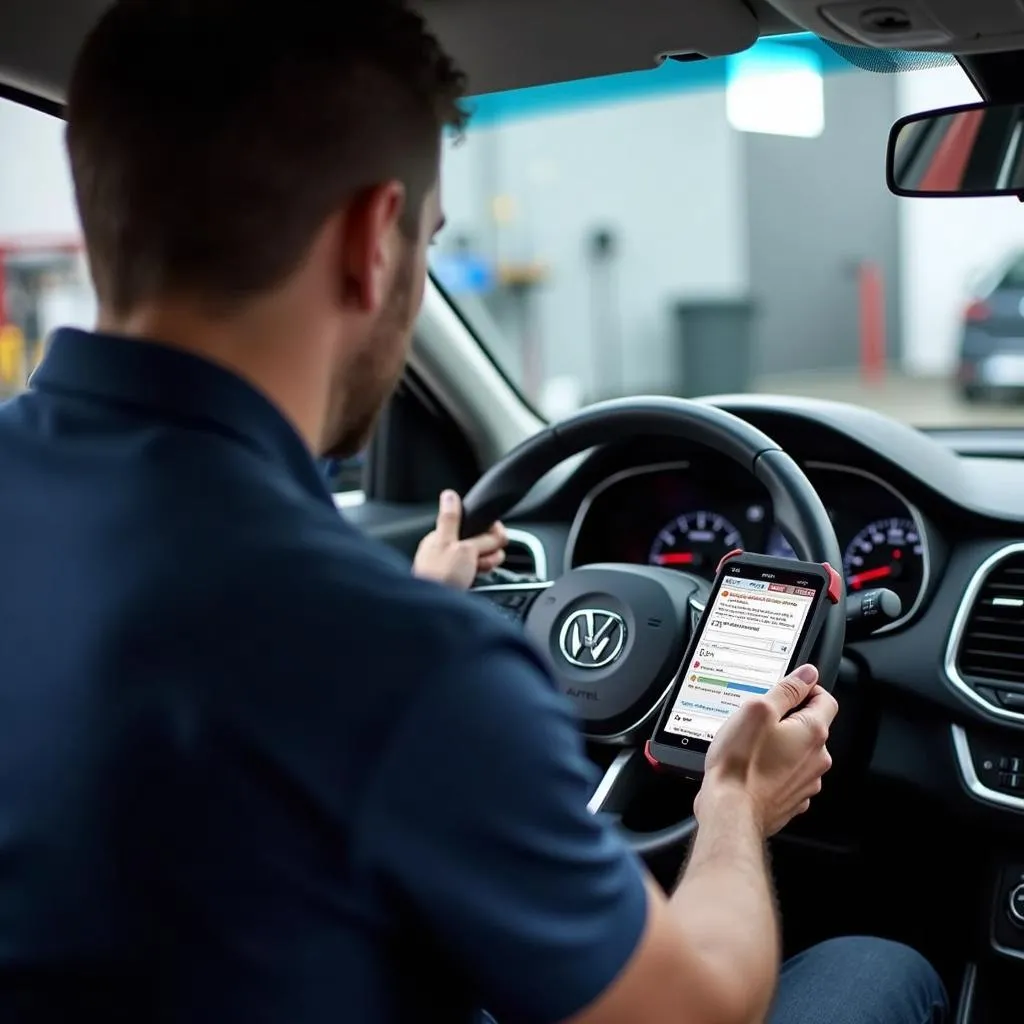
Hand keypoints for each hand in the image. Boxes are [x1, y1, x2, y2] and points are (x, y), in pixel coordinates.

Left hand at [413, 490, 507, 589]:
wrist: (433, 613)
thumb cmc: (438, 578)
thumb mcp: (455, 544)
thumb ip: (456, 521)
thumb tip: (449, 494)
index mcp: (441, 537)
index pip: (472, 525)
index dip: (488, 530)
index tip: (497, 536)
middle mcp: (445, 552)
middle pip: (479, 542)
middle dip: (488, 548)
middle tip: (481, 557)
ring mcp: (451, 569)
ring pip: (480, 559)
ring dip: (487, 562)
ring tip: (479, 570)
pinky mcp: (457, 585)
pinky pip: (476, 575)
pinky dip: (482, 576)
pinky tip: (478, 579)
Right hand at [694, 664, 837, 837]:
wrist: (731, 810)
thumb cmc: (741, 762)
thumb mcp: (758, 710)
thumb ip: (786, 689)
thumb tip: (807, 674)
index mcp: (812, 732)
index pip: (826, 699)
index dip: (807, 689)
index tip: (787, 690)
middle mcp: (817, 758)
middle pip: (812, 726)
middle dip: (789, 719)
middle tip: (759, 720)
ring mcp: (807, 782)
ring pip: (800, 752)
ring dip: (782, 745)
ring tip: (752, 746)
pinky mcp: (793, 799)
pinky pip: (789, 775)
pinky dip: (776, 768)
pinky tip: (754, 767)